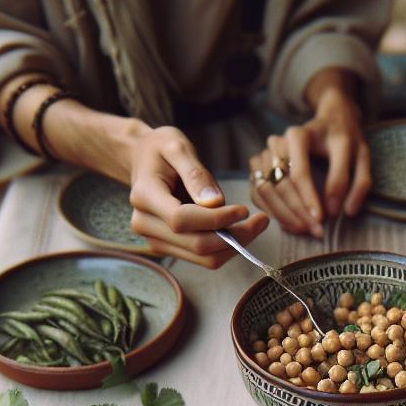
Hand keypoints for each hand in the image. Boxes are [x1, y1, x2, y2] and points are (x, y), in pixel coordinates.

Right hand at [125, 126, 269, 267]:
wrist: (142, 159)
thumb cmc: (161, 149)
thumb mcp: (178, 148)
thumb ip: (196, 175)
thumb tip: (216, 203)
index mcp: (144, 196)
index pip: (182, 220)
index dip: (216, 220)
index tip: (244, 210)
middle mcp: (144, 223)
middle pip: (196, 245)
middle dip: (235, 236)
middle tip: (263, 220)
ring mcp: (155, 239)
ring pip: (203, 257)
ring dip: (235, 246)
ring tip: (257, 224)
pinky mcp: (169, 246)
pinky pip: (203, 256)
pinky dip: (226, 247)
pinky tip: (240, 229)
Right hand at [247, 72, 371, 237]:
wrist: (328, 120)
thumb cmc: (345, 142)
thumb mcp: (361, 155)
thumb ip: (359, 183)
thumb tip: (347, 212)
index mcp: (304, 134)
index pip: (300, 172)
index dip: (310, 199)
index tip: (322, 219)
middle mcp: (280, 140)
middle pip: (282, 183)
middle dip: (298, 212)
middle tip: (315, 231)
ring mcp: (266, 151)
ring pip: (267, 189)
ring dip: (284, 215)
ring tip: (304, 230)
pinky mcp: (259, 161)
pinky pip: (258, 191)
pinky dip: (271, 211)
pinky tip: (289, 223)